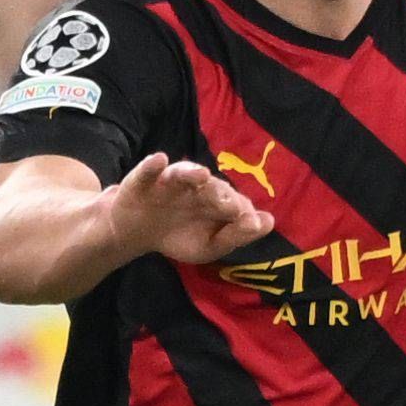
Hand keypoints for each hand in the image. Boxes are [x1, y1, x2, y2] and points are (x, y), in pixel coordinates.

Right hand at [106, 151, 274, 266]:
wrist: (136, 232)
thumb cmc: (179, 235)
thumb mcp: (210, 245)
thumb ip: (237, 235)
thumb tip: (268, 222)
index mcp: (216, 200)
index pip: (234, 202)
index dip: (242, 211)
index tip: (251, 223)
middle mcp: (196, 186)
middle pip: (212, 187)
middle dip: (221, 195)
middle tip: (230, 206)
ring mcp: (170, 181)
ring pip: (183, 174)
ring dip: (192, 174)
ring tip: (201, 175)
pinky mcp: (143, 181)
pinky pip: (148, 171)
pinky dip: (152, 165)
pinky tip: (159, 160)